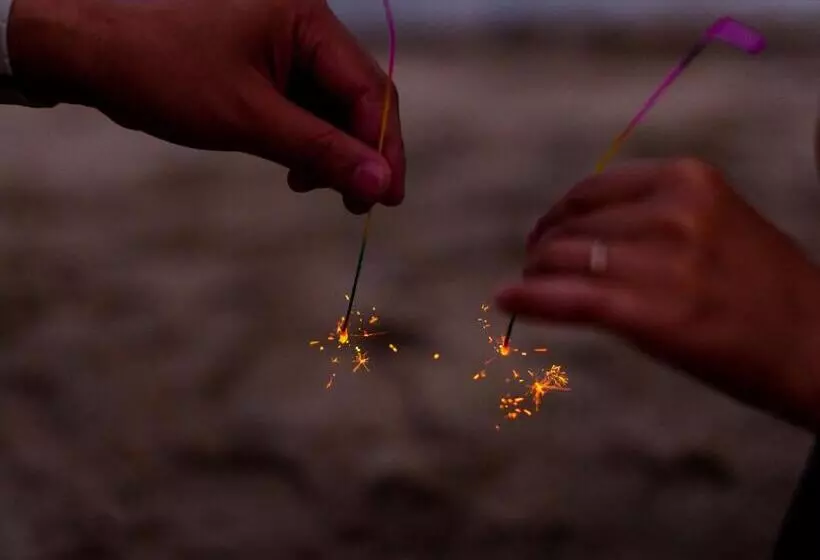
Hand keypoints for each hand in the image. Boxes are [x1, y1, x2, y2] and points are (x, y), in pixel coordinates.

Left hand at [8, 0, 403, 212]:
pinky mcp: (266, 61)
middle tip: (358, 204)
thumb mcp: (249, 118)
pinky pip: (304, 105)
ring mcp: (285, 42)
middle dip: (359, 152)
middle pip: (357, 96)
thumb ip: (321, 150)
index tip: (387, 199)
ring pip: (332, 106)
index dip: (384, 148)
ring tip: (311, 187)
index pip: (370, 90)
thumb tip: (379, 183)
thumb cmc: (163, 73)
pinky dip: (306, 140)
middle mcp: (304, 23)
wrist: (91, 53)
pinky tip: (294, 169)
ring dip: (331, 151)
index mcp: (307, 17)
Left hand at [496, 158, 819, 429]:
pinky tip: (507, 300)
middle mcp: (673, 211)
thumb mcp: (713, 223)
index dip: (557, 216)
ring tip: (529, 288)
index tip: (544, 235)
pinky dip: (531, 299)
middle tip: (533, 269)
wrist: (817, 344)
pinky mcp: (651, 312)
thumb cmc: (762, 288)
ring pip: (564, 259)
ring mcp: (662, 262)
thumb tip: (576, 230)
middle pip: (572, 226)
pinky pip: (570, 298)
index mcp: (687, 180)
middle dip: (544, 249)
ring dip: (536, 274)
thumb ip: (650, 216)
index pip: (591, 191)